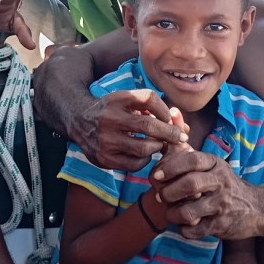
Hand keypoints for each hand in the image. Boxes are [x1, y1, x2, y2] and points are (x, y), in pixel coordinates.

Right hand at [71, 89, 187, 171]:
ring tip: (158, 145)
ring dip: (157, 147)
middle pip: (148, 126)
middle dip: (170, 133)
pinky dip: (144, 160)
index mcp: (117, 99)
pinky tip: (143, 154)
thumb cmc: (113, 110)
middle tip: (181, 138)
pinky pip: (134, 164)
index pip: (149, 99)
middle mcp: (109, 118)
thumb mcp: (127, 100)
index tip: (172, 119)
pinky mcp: (103, 158)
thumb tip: (184, 127)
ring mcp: (105, 140)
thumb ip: (153, 109)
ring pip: (143, 148)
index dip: (165, 110)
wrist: (79, 121)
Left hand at [152, 150, 263, 239]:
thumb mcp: (213, 165)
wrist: (256, 208)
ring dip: (173, 214)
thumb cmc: (225, 184)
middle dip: (168, 192)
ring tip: (170, 213)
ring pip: (189, 212)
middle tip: (160, 197)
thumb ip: (189, 154)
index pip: (192, 160)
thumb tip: (166, 131)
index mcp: (216, 164)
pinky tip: (184, 225)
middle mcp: (221, 182)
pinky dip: (184, 230)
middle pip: (190, 184)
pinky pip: (195, 231)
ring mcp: (222, 205)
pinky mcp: (222, 225)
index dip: (171, 167)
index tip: (156, 176)